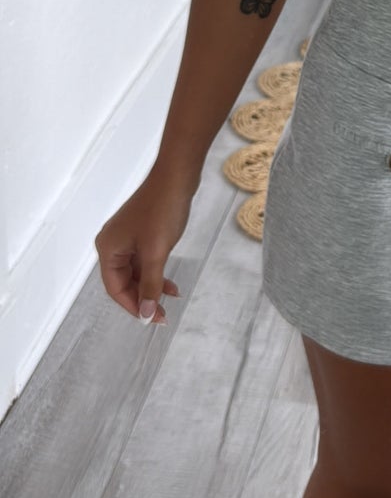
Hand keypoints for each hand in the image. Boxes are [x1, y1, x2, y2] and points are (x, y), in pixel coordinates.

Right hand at [94, 164, 193, 326]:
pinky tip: (171, 284)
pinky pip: (144, 260)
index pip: (115, 288)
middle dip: (143, 299)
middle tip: (163, 315)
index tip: (152, 320)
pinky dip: (156, 272)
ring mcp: (126, 238)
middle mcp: (112, 244)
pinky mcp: (140, 233)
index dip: (133, 307)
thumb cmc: (162, 211)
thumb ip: (150, 285)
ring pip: (136, 272)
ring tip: (171, 299)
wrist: (176, 177)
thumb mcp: (156, 253)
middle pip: (124, 282)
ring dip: (152, 286)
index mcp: (108, 249)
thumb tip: (146, 315)